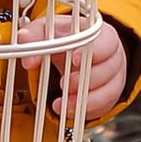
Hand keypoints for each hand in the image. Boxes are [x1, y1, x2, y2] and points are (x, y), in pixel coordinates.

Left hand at [20, 11, 129, 125]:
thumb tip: (26, 51)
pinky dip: (86, 111)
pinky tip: (69, 110)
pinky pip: (104, 107)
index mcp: (102, 36)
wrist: (79, 53)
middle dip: (85, 80)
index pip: (107, 42)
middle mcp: (112, 57)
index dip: (94, 52)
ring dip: (85, 100)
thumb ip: (35, 35)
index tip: (74, 59)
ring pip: (109, 91)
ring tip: (64, 103)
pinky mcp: (109, 96)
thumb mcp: (49, 30)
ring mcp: (114, 78)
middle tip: (65, 84)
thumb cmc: (68, 39)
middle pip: (109, 69)